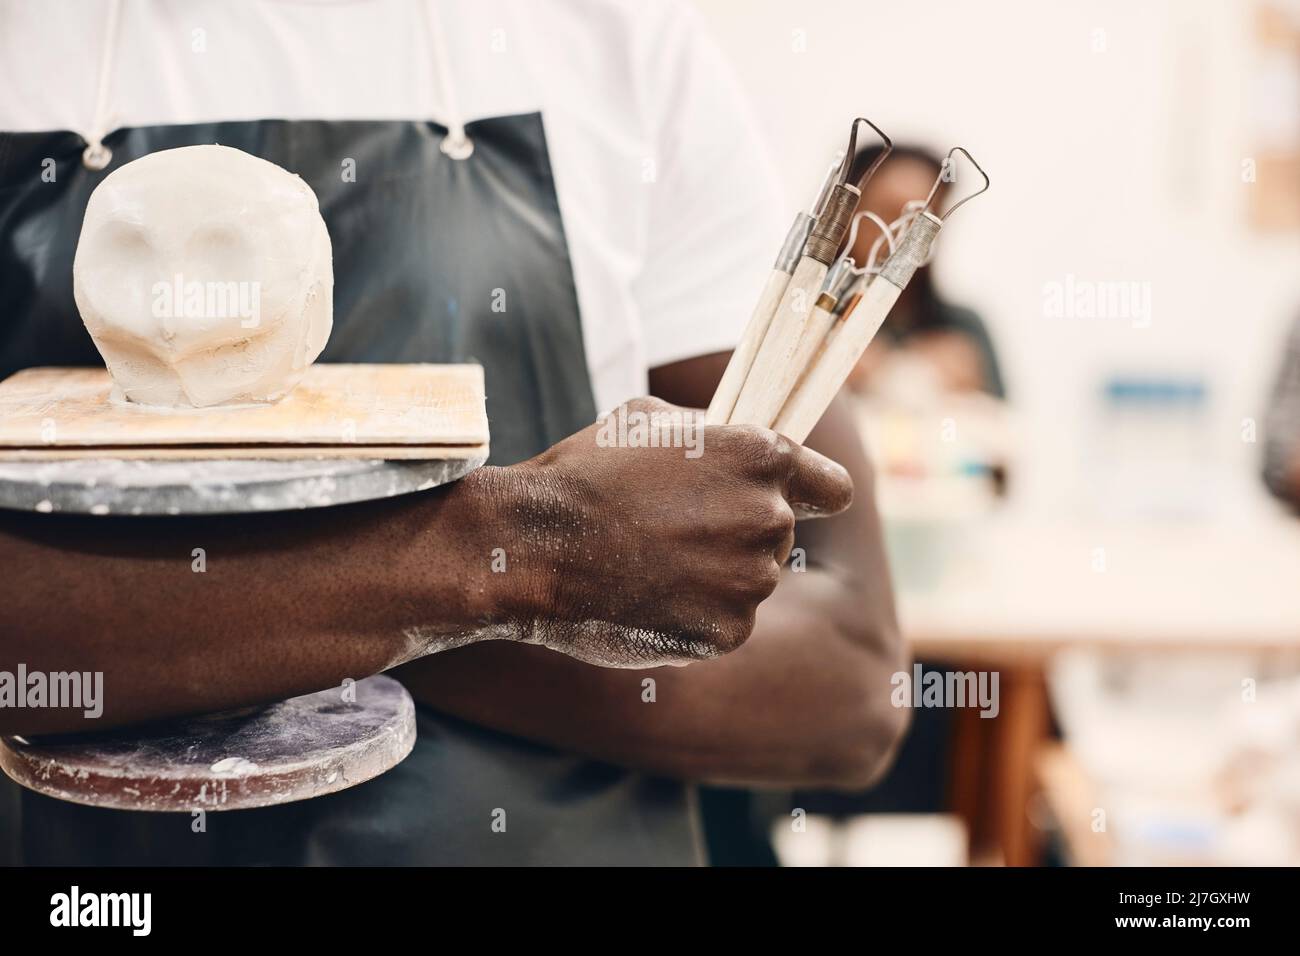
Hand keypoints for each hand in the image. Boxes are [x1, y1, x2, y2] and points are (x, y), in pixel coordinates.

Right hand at [476, 397, 852, 666]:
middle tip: (674, 533)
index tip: (795, 503)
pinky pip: (722, 625)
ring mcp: (749, 583)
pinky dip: (690, 618)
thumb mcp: (649, 419)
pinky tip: (644, 597)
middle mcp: (768, 520)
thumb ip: (711, 433)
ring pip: (748, 584)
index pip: (833, 488)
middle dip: (738, 537)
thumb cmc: (584, 473)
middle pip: (779, 539)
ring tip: (648, 564)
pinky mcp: (725, 634)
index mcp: (762, 457)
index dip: (812, 495)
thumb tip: (733, 439)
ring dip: (712, 579)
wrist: (531, 545)